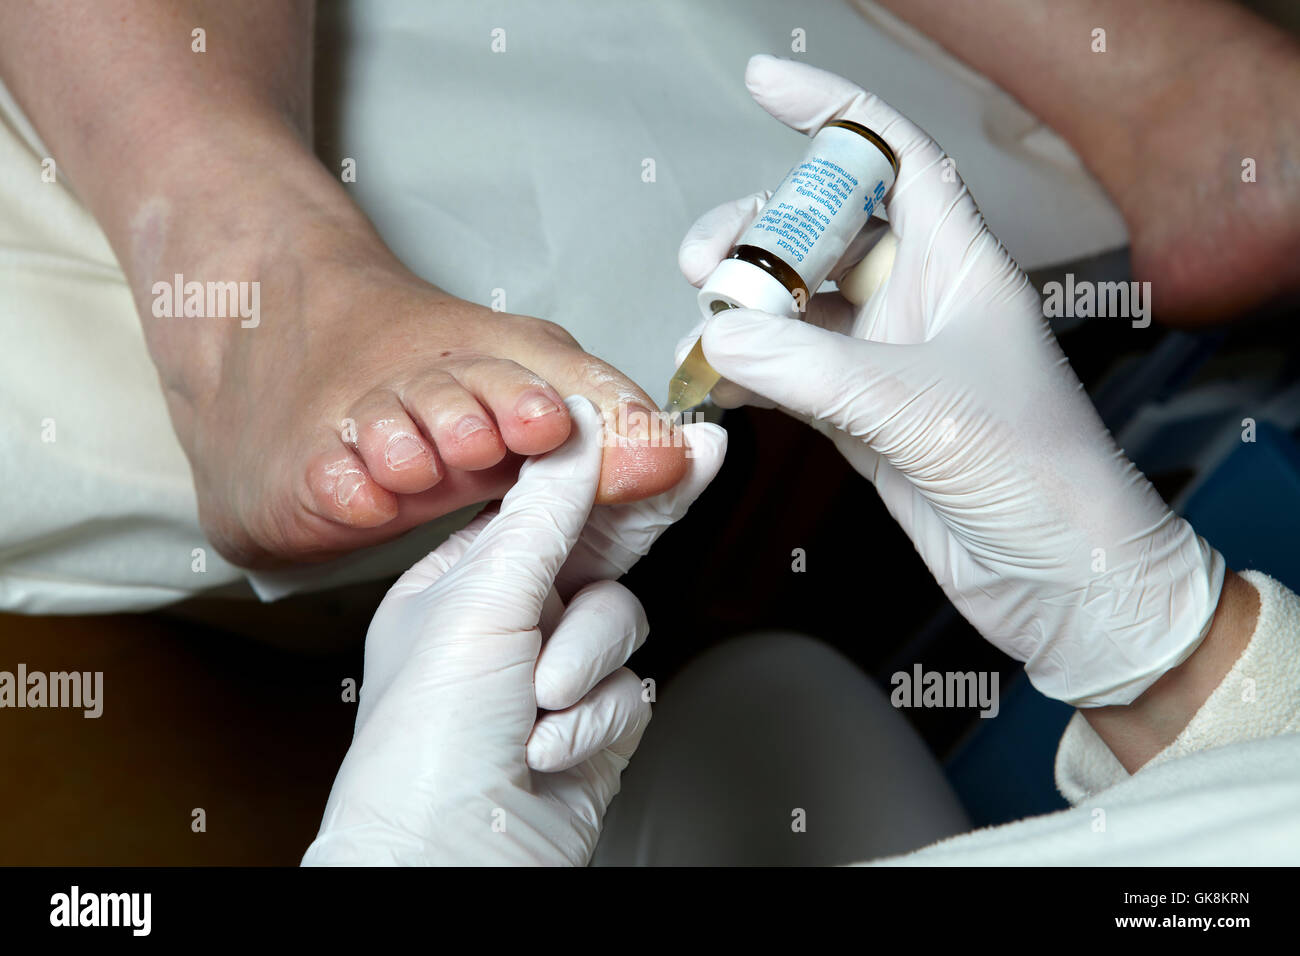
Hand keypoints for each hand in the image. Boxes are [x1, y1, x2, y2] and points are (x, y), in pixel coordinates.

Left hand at [302, 398, 725, 864]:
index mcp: (461, 583)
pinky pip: (630, 687)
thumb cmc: (428, 746)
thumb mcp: (482, 602)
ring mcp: (554, 672)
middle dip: (639, 519)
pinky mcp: (594, 722)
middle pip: (596, 550)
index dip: (606, 469)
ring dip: (586, 662)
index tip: (666, 434)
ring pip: (622, 621)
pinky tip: (550, 744)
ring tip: (541, 699)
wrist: (451, 862)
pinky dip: (596, 717)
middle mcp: (508, 621)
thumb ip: (545, 512)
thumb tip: (578, 430)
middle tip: (699, 458)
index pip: (547, 505)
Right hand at [677, 55, 1223, 706]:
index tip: (766, 88)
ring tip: (704, 328)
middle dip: (759, 235)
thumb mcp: (922, 408)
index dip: (832, 114)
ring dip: (746, 309)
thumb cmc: (1041, 479)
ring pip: (799, 307)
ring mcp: (890, 363)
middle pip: (824, 233)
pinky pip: (792, 374)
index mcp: (960, 267)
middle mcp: (922, 304)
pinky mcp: (866, 420)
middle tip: (706, 263)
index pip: (893, 159)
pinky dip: (751, 372)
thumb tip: (721, 338)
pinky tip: (717, 377)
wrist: (1063, 581)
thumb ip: (813, 368)